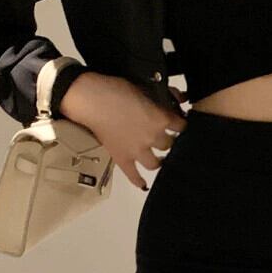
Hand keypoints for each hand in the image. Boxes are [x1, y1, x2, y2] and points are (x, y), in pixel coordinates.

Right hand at [60, 72, 188, 189]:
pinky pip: (133, 175)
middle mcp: (153, 138)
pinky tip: (143, 184)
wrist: (91, 100)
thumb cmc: (116, 89)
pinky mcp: (122, 158)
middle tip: (166, 138)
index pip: (181, 127)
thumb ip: (162, 98)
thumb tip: (178, 99)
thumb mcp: (144, 88)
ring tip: (159, 158)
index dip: (181, 125)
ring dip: (159, 160)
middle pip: (169, 145)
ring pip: (156, 163)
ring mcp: (137, 151)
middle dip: (169, 140)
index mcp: (161, 119)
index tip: (179, 125)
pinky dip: (139, 181)